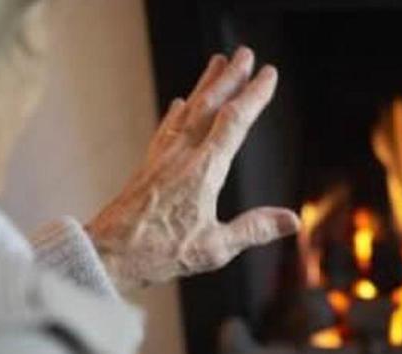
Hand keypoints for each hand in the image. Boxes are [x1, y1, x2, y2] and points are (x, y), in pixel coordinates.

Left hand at [86, 48, 299, 290]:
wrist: (107, 253)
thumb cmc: (160, 253)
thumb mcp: (215, 248)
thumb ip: (254, 229)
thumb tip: (293, 220)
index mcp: (203, 171)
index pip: (234, 122)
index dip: (253, 95)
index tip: (268, 74)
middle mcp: (182, 155)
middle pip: (209, 105)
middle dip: (230, 78)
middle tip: (245, 53)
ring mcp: (163, 158)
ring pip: (187, 111)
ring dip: (205, 85)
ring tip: (217, 63)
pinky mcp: (149, 166)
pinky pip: (166, 129)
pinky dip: (177, 112)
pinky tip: (177, 104)